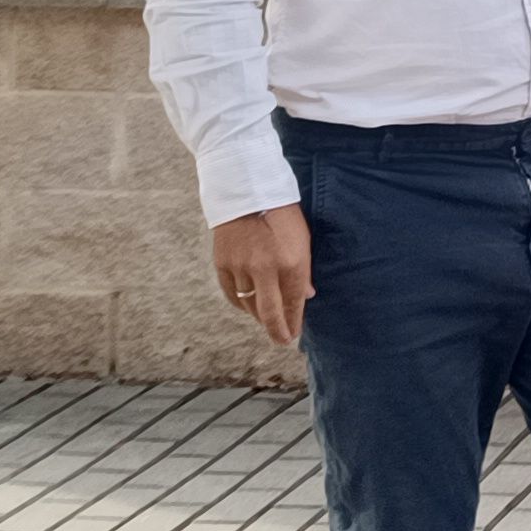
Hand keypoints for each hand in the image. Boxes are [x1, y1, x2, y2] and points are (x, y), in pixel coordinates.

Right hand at [212, 201, 313, 347]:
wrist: (246, 190)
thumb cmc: (281, 213)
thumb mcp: (303, 238)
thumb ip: (303, 270)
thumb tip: (307, 295)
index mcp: (291, 262)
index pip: (294, 303)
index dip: (294, 323)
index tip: (294, 335)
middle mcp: (265, 270)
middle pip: (270, 314)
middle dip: (277, 331)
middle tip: (282, 340)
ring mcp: (242, 268)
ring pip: (249, 306)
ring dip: (259, 317)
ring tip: (267, 321)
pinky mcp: (223, 264)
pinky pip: (233, 294)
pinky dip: (241, 304)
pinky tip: (248, 306)